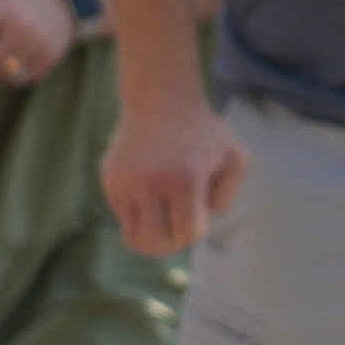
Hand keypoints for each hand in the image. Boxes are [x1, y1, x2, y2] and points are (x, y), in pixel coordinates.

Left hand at [0, 0, 79, 90]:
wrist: (62, 1)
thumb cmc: (19, 2)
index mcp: (3, 7)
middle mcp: (21, 25)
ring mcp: (37, 43)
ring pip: (4, 75)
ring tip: (2, 60)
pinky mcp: (49, 57)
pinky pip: (22, 80)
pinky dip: (16, 76)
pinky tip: (18, 62)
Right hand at [104, 93, 246, 259]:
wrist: (161, 100)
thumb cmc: (203, 134)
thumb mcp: (234, 158)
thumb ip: (227, 196)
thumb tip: (198, 221)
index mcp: (185, 180)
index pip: (188, 234)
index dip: (197, 230)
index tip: (199, 211)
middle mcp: (151, 183)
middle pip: (158, 244)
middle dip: (174, 241)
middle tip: (180, 224)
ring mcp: (126, 183)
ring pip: (135, 238)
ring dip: (153, 237)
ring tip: (164, 219)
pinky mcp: (110, 181)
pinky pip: (124, 219)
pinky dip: (140, 216)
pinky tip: (150, 195)